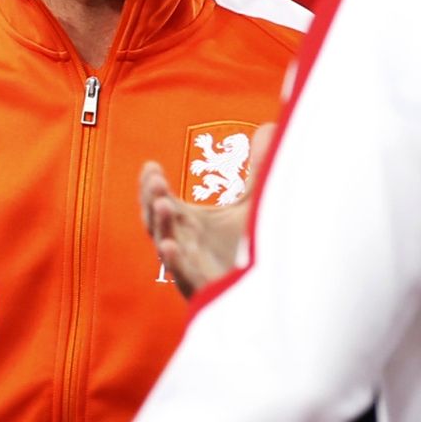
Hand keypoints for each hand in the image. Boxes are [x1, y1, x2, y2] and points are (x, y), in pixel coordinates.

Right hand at [139, 123, 277, 298]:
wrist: (262, 293)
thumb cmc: (248, 250)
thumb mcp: (253, 203)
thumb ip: (258, 169)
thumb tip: (269, 128)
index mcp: (187, 224)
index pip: (159, 201)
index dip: (151, 185)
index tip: (151, 166)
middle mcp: (184, 244)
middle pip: (157, 221)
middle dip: (153, 200)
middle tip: (156, 181)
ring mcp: (191, 268)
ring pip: (167, 249)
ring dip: (163, 227)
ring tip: (164, 205)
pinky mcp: (204, 290)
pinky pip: (185, 278)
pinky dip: (176, 264)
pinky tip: (169, 248)